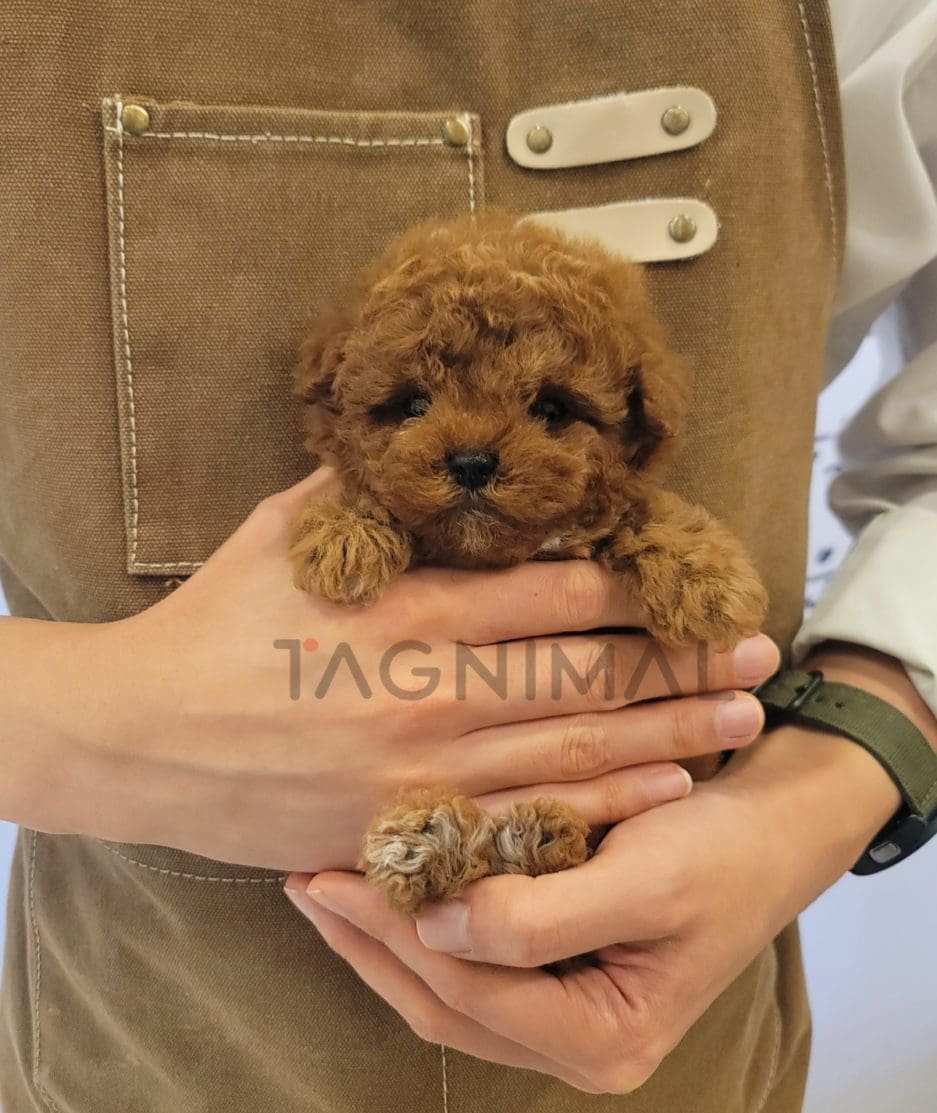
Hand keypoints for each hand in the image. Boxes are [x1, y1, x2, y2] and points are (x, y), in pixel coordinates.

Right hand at [9, 467, 777, 867]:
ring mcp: (424, 770)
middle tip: (751, 650)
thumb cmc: (212, 627)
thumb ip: (364, 494)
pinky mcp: (407, 828)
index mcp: (406, 611)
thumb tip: (422, 451)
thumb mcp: (282, 535)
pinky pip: (522, 821)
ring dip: (667, 732)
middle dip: (677, 659)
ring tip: (737, 718)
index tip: (684, 578)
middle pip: (584, 674)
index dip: (630, 588)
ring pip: (572, 749)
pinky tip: (661, 792)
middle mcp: (429, 691)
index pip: (550, 595)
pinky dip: (600, 806)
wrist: (143, 739)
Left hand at [283, 713, 900, 1092]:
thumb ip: (543, 919)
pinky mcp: (551, 969)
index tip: (335, 875)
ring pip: (444, 987)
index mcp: (600, 1039)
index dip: (397, 934)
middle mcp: (571, 1039)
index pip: (470, 991)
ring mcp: (558, 1009)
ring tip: (322, 883)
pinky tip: (383, 883)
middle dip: (368, 943)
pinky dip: (418, 924)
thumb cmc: (718, 854)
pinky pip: (466, 960)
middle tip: (305, 879)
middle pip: (442, 1001)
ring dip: (381, 937)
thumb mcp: (645, 882)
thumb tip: (438, 926)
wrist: (768, 830)